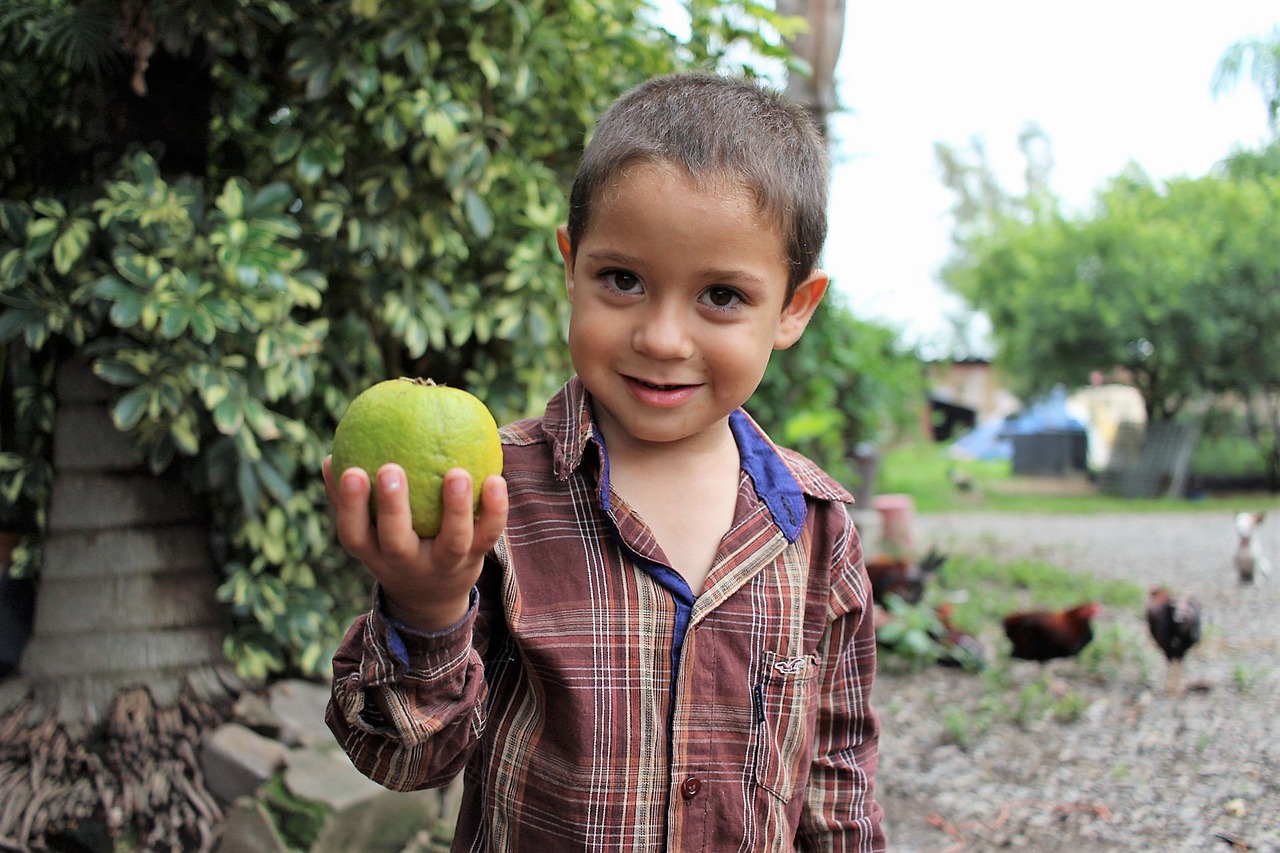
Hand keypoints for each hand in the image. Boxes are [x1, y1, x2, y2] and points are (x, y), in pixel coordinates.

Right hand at [323, 455, 507, 631]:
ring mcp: (443, 564)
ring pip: (452, 541)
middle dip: (392, 507)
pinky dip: (495, 510)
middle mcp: (407, 563)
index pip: (354, 534)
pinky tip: (495, 479)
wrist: (432, 597)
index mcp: (375, 553)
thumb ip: (350, 500)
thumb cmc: (392, 547)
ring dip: (455, 508)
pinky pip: (488, 535)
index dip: (350, 506)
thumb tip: (330, 457)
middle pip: (396, 540)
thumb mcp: (368, 534)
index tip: (351, 470)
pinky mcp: (474, 560)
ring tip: (456, 473)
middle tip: (390, 469)